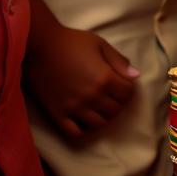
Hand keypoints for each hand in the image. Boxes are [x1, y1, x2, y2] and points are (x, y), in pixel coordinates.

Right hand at [25, 24, 137, 139]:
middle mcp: (91, 97)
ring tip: (100, 105)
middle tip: (112, 94)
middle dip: (118, 102)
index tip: (122, 83)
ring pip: (99, 124)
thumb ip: (119, 61)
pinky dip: (83, 129)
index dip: (128, 88)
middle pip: (115, 110)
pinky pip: (75, 133)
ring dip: (104, 116)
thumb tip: (135, 75)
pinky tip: (84, 118)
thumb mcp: (100, 45)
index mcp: (104, 78)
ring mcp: (74, 108)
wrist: (40, 48)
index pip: (127, 94)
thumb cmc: (72, 42)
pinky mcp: (58, 115)